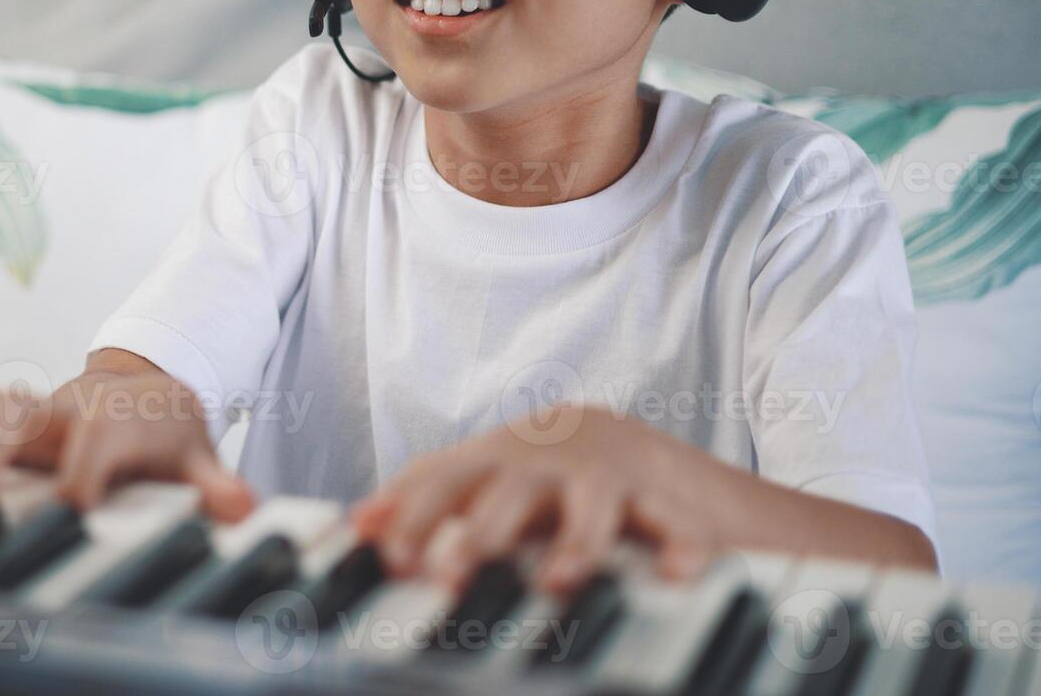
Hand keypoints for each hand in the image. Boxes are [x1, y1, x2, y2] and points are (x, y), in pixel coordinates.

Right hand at [0, 366, 254, 520]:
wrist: (148, 386)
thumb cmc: (166, 432)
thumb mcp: (196, 456)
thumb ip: (214, 485)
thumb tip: (245, 508)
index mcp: (115, 418)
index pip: (95, 443)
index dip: (82, 477)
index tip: (68, 514)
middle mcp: (64, 406)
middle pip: (20, 409)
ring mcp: (27, 407)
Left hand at [349, 405, 712, 593]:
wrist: (659, 459)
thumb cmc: (555, 485)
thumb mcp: (490, 486)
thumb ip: (430, 501)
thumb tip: (359, 525)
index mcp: (500, 459)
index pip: (445, 478)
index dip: (412, 513)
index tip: (388, 556)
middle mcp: (552, 462)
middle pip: (511, 489)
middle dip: (482, 530)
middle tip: (453, 572)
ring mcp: (613, 477)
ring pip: (592, 506)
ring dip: (575, 543)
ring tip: (559, 581)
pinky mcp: (675, 501)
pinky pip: (680, 526)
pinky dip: (681, 550)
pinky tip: (676, 577)